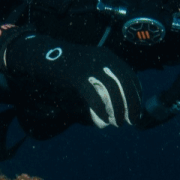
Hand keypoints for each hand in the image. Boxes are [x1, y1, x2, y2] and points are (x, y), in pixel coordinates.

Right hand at [4, 34, 141, 127]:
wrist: (42, 56)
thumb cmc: (66, 69)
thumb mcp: (88, 72)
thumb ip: (101, 85)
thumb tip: (114, 107)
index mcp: (107, 56)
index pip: (129, 75)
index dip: (136, 94)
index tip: (137, 109)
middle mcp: (101, 58)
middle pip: (124, 82)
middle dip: (131, 103)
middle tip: (132, 120)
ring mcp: (89, 65)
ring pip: (112, 88)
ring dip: (119, 108)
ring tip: (119, 123)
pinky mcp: (76, 75)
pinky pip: (93, 94)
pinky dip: (101, 109)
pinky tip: (104, 121)